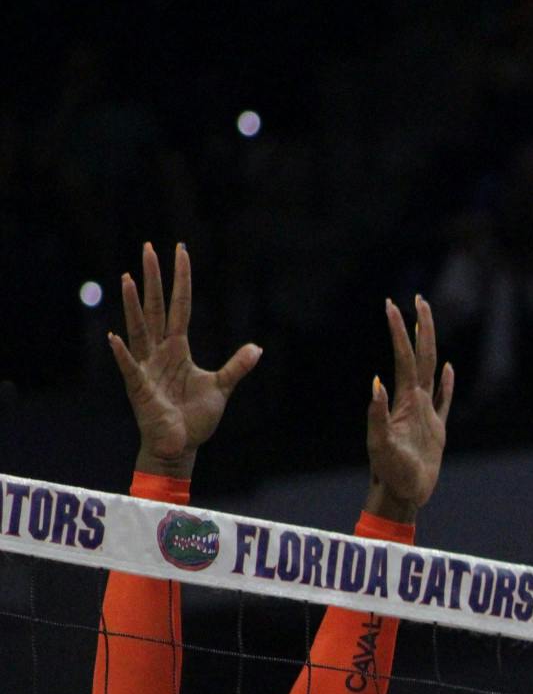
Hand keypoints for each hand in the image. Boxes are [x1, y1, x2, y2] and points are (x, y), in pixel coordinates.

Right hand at [107, 243, 261, 477]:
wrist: (180, 446)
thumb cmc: (195, 418)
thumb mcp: (221, 387)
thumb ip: (237, 366)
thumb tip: (257, 347)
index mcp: (178, 349)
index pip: (180, 306)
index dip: (181, 281)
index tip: (180, 252)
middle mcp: (159, 352)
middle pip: (156, 308)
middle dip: (153, 279)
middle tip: (148, 247)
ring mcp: (146, 367)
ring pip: (140, 328)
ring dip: (134, 305)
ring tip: (129, 278)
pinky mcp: (139, 388)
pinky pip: (130, 367)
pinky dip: (122, 353)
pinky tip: (115, 337)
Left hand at [364, 297, 454, 521]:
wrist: (402, 493)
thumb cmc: (390, 472)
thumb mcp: (380, 445)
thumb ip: (378, 415)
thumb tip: (376, 383)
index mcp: (404, 401)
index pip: (403, 358)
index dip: (399, 332)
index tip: (393, 305)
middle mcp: (414, 401)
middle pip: (420, 356)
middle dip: (419, 327)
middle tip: (418, 299)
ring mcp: (426, 413)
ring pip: (430, 370)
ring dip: (430, 345)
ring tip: (428, 324)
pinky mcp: (436, 428)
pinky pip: (444, 399)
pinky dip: (447, 383)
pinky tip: (447, 369)